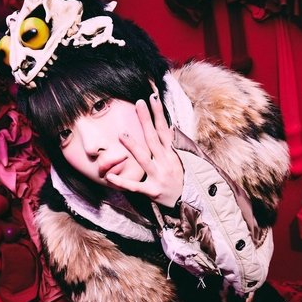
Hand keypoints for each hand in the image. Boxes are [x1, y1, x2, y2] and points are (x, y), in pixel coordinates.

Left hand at [106, 91, 183, 207]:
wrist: (191, 203)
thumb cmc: (182, 179)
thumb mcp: (181, 160)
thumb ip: (171, 145)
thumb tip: (168, 126)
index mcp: (172, 154)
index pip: (164, 129)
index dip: (158, 113)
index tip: (152, 97)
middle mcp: (166, 162)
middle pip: (154, 138)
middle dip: (146, 120)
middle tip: (138, 103)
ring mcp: (159, 176)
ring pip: (145, 160)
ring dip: (133, 147)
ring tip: (122, 134)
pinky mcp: (152, 191)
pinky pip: (135, 187)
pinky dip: (122, 182)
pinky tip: (109, 176)